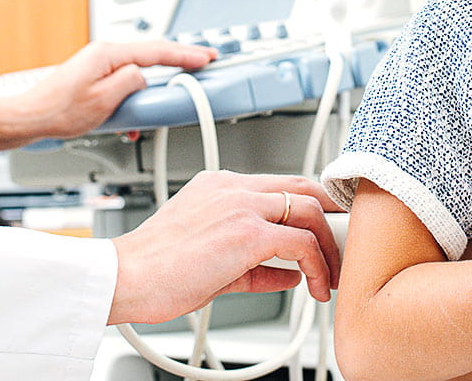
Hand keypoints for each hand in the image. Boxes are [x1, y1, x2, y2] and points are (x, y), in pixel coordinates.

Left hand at [0, 41, 216, 152]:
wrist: (30, 118)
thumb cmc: (58, 111)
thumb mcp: (104, 100)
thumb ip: (131, 82)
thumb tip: (143, 77)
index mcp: (108, 54)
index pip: (156, 50)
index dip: (185, 54)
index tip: (206, 56)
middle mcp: (104, 54)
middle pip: (150, 56)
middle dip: (176, 64)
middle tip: (201, 66)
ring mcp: (98, 65)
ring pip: (137, 74)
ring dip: (150, 93)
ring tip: (158, 109)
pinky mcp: (94, 78)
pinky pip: (123, 84)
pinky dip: (132, 101)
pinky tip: (130, 121)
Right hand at [107, 171, 342, 324]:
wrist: (125, 277)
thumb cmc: (156, 271)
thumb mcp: (212, 263)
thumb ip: (254, 266)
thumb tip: (288, 275)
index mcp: (218, 186)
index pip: (278, 183)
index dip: (309, 202)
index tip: (326, 224)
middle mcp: (231, 187)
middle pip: (302, 185)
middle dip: (332, 212)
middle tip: (346, 241)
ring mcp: (240, 205)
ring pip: (308, 210)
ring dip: (328, 247)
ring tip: (331, 277)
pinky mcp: (246, 232)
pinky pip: (301, 243)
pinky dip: (316, 267)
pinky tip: (314, 287)